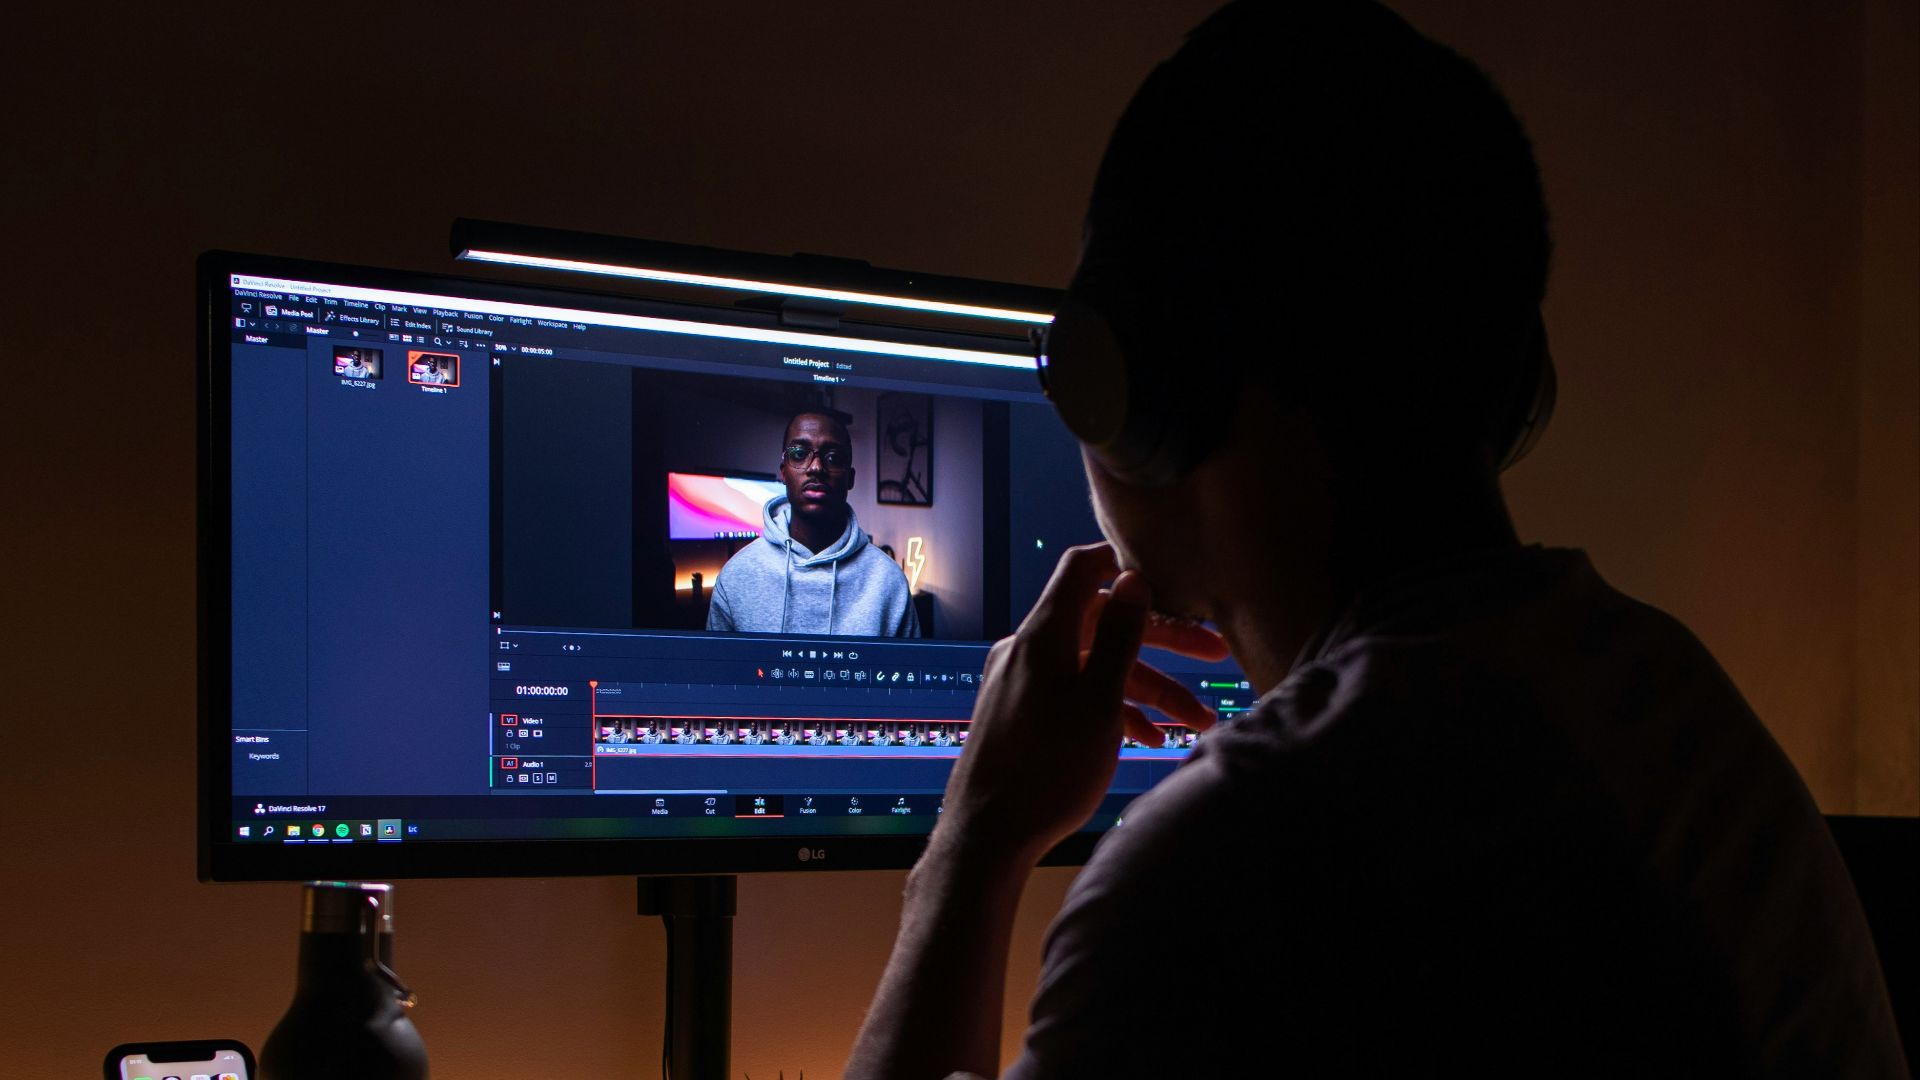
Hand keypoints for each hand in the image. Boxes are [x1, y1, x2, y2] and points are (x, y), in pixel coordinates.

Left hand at [937, 543, 1229, 864]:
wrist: (988, 835)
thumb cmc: (1048, 768)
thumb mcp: (1099, 699)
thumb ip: (1118, 636)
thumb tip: (1132, 577)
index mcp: (1043, 634)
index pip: (1082, 569)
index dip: (1123, 564)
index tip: (1167, 575)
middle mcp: (1027, 649)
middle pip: (1101, 625)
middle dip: (1162, 642)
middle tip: (1216, 655)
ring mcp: (1021, 682)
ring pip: (1094, 668)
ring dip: (1147, 690)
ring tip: (1196, 723)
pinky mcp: (1020, 713)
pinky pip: (1073, 695)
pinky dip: (1111, 708)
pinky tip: (1147, 740)